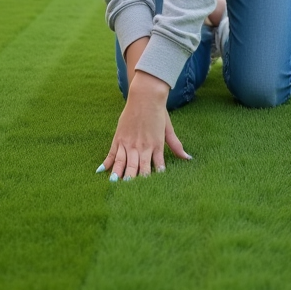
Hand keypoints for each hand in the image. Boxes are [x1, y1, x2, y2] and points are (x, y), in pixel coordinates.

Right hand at [99, 50, 189, 179]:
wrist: (146, 96)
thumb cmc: (158, 112)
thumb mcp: (168, 130)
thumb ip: (176, 145)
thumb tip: (188, 158)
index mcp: (155, 146)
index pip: (154, 168)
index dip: (152, 179)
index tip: (151, 190)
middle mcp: (141, 146)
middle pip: (136, 168)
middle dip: (133, 181)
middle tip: (130, 193)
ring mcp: (128, 142)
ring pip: (123, 163)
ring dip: (119, 174)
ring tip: (115, 184)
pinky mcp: (119, 137)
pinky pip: (112, 153)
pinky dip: (107, 162)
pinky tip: (102, 171)